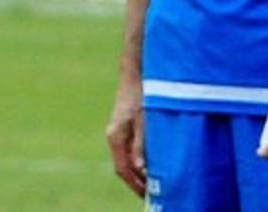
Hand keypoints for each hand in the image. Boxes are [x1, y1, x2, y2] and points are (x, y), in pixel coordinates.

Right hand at [105, 79, 146, 196]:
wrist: (135, 74)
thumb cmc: (142, 95)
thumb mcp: (144, 121)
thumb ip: (141, 145)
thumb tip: (140, 169)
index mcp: (116, 136)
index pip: (122, 168)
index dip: (135, 184)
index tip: (148, 194)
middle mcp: (113, 136)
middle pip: (122, 167)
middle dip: (136, 182)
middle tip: (152, 193)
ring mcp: (117, 132)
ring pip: (125, 159)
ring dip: (137, 172)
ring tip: (154, 182)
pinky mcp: (123, 128)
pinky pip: (128, 151)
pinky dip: (138, 161)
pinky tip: (151, 163)